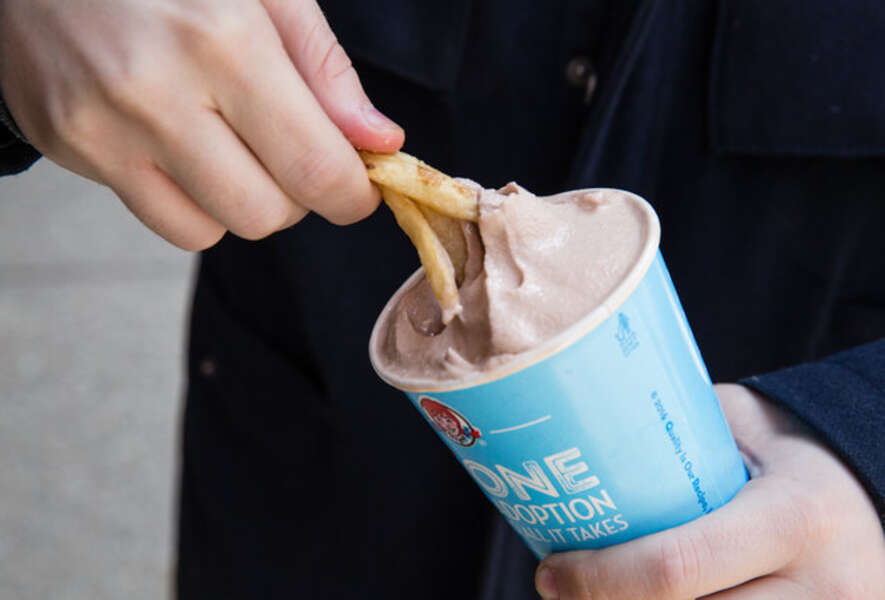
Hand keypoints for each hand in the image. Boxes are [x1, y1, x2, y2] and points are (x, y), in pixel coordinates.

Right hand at [0, 0, 403, 249]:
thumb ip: (325, 69)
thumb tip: (380, 142)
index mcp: (223, 41)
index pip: (315, 167)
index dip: (352, 195)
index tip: (359, 190)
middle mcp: (157, 93)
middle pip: (266, 213)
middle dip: (297, 197)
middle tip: (288, 152)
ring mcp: (103, 127)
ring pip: (214, 231)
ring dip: (243, 202)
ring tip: (230, 142)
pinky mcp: (69, 146)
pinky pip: (163, 220)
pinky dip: (193, 203)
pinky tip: (185, 149)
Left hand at [535, 384, 884, 598]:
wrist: (870, 491)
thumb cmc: (789, 449)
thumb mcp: (735, 425)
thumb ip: (669, 441)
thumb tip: (573, 444)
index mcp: (793, 517)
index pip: (676, 568)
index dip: (599, 580)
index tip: (552, 572)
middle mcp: (822, 589)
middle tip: (563, 591)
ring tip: (599, 597)